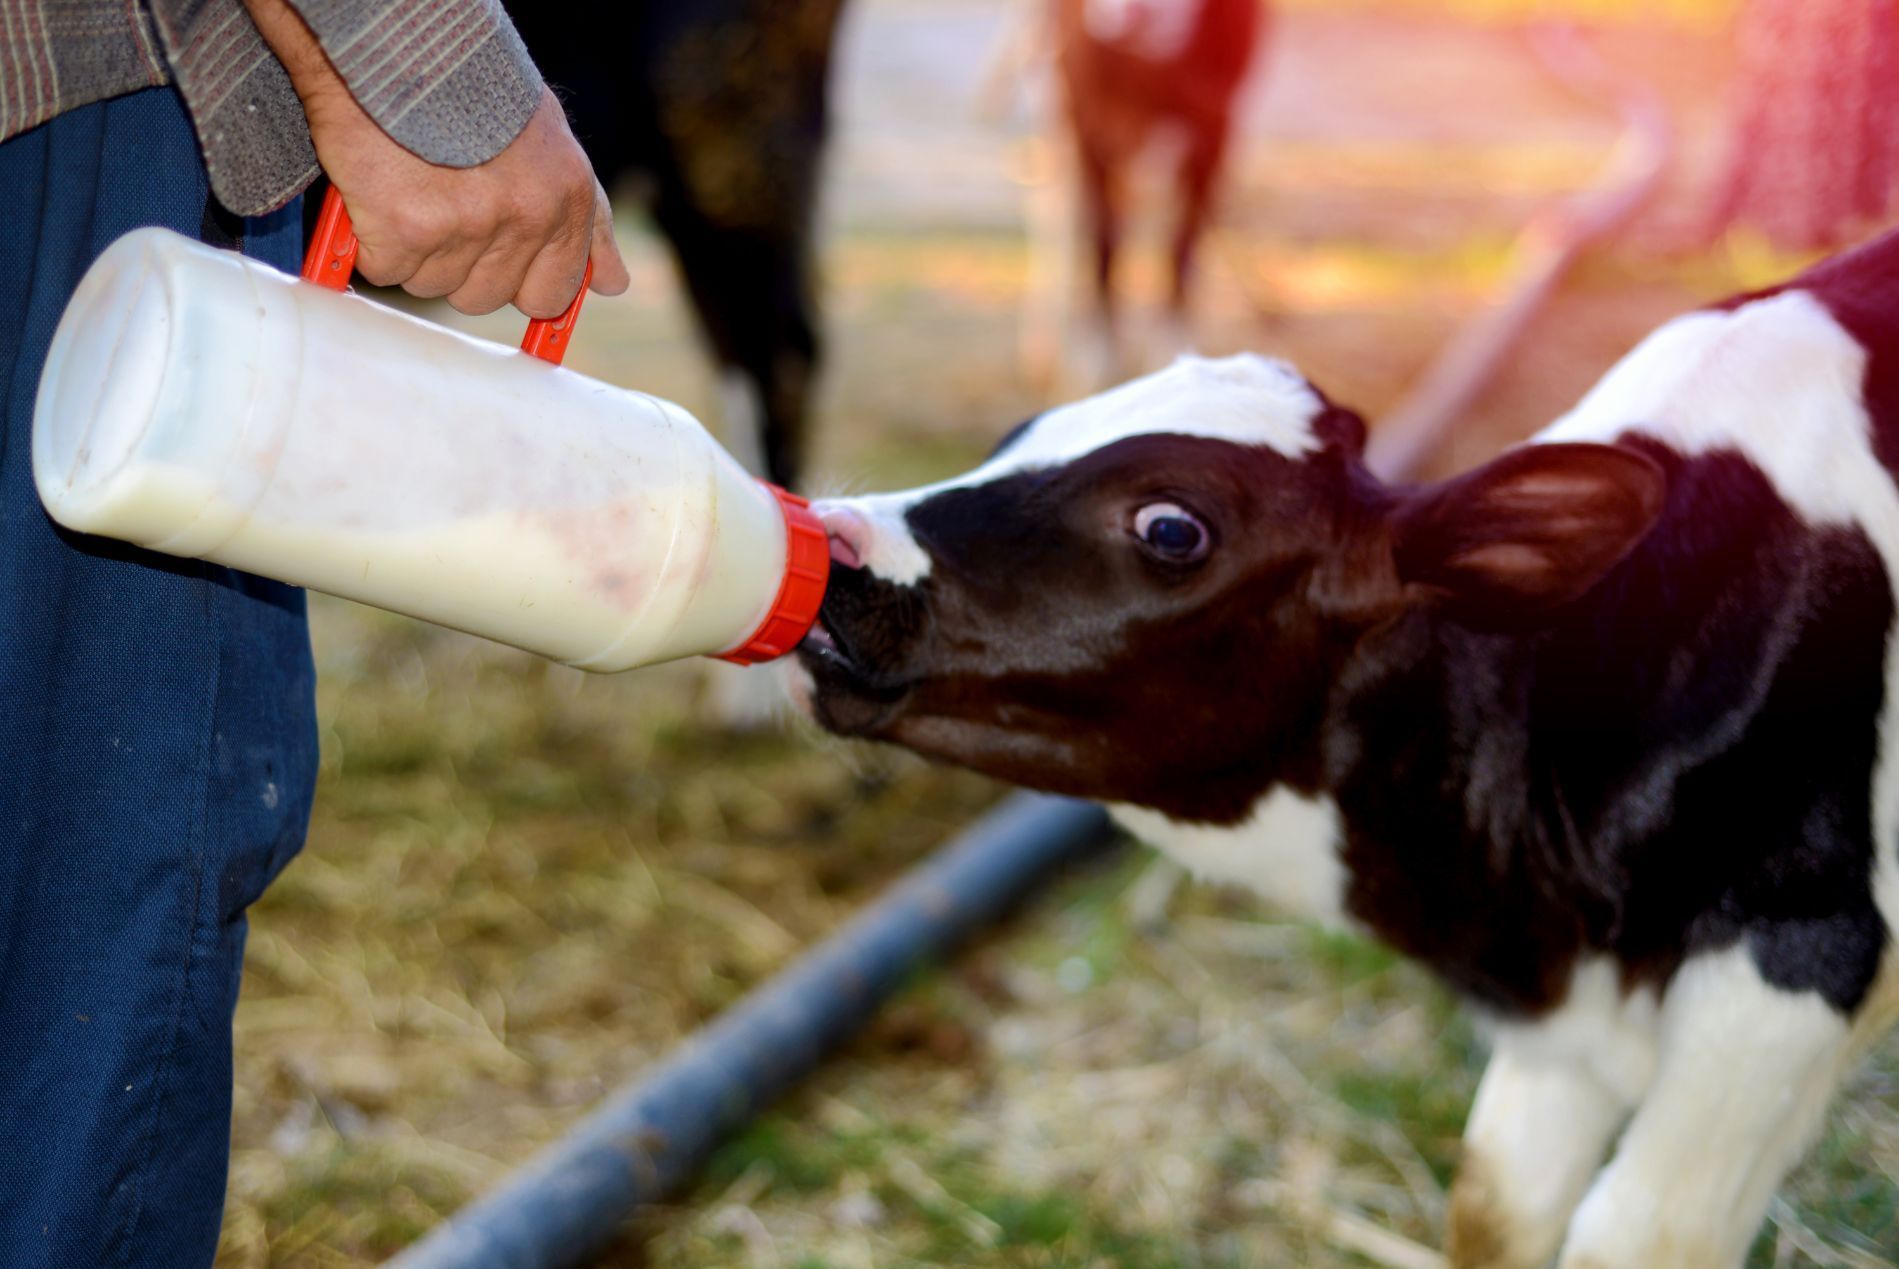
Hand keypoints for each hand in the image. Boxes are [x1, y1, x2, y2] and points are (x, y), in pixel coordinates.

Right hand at [243, 0, 629, 317]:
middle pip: (482, 297)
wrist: (400, 41)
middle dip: (456, 265)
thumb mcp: (553, 145)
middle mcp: (527, 217)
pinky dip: (369, 240)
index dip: (515, 282)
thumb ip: (588, 220)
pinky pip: (384, 268)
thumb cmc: (474, 92)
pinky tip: (376, 192)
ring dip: (411, 251)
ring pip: (431, 285)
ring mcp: (469, 226)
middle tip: (438, 205)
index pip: (551, 294)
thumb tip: (613, 284)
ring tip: (408, 187)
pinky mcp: (408, 229)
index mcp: (568, 200)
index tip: (492, 262)